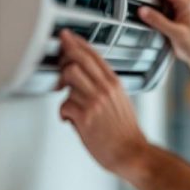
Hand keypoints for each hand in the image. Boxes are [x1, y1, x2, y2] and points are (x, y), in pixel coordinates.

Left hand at [56, 29, 150, 175]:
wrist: (130, 152)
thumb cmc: (124, 131)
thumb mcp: (120, 100)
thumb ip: (104, 87)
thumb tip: (84, 79)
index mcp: (114, 83)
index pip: (93, 54)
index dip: (77, 43)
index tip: (67, 37)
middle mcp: (105, 89)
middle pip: (78, 59)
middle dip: (64, 57)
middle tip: (59, 64)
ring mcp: (95, 102)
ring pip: (69, 77)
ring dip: (63, 88)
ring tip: (69, 100)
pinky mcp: (86, 117)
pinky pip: (64, 104)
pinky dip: (63, 113)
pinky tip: (70, 119)